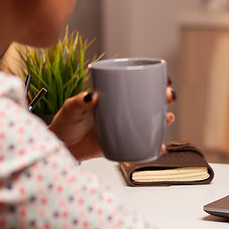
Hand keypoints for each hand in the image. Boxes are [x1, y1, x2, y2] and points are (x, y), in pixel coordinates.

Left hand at [48, 86, 176, 160]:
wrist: (60, 146)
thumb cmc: (65, 123)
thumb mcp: (71, 108)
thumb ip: (80, 102)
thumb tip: (92, 97)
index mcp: (112, 100)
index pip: (135, 88)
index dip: (153, 84)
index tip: (163, 80)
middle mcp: (121, 114)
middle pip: (148, 105)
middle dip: (163, 100)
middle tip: (168, 97)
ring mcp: (123, 130)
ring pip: (148, 125)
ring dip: (162, 122)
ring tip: (168, 119)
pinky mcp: (121, 146)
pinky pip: (140, 147)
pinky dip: (152, 148)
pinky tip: (160, 148)